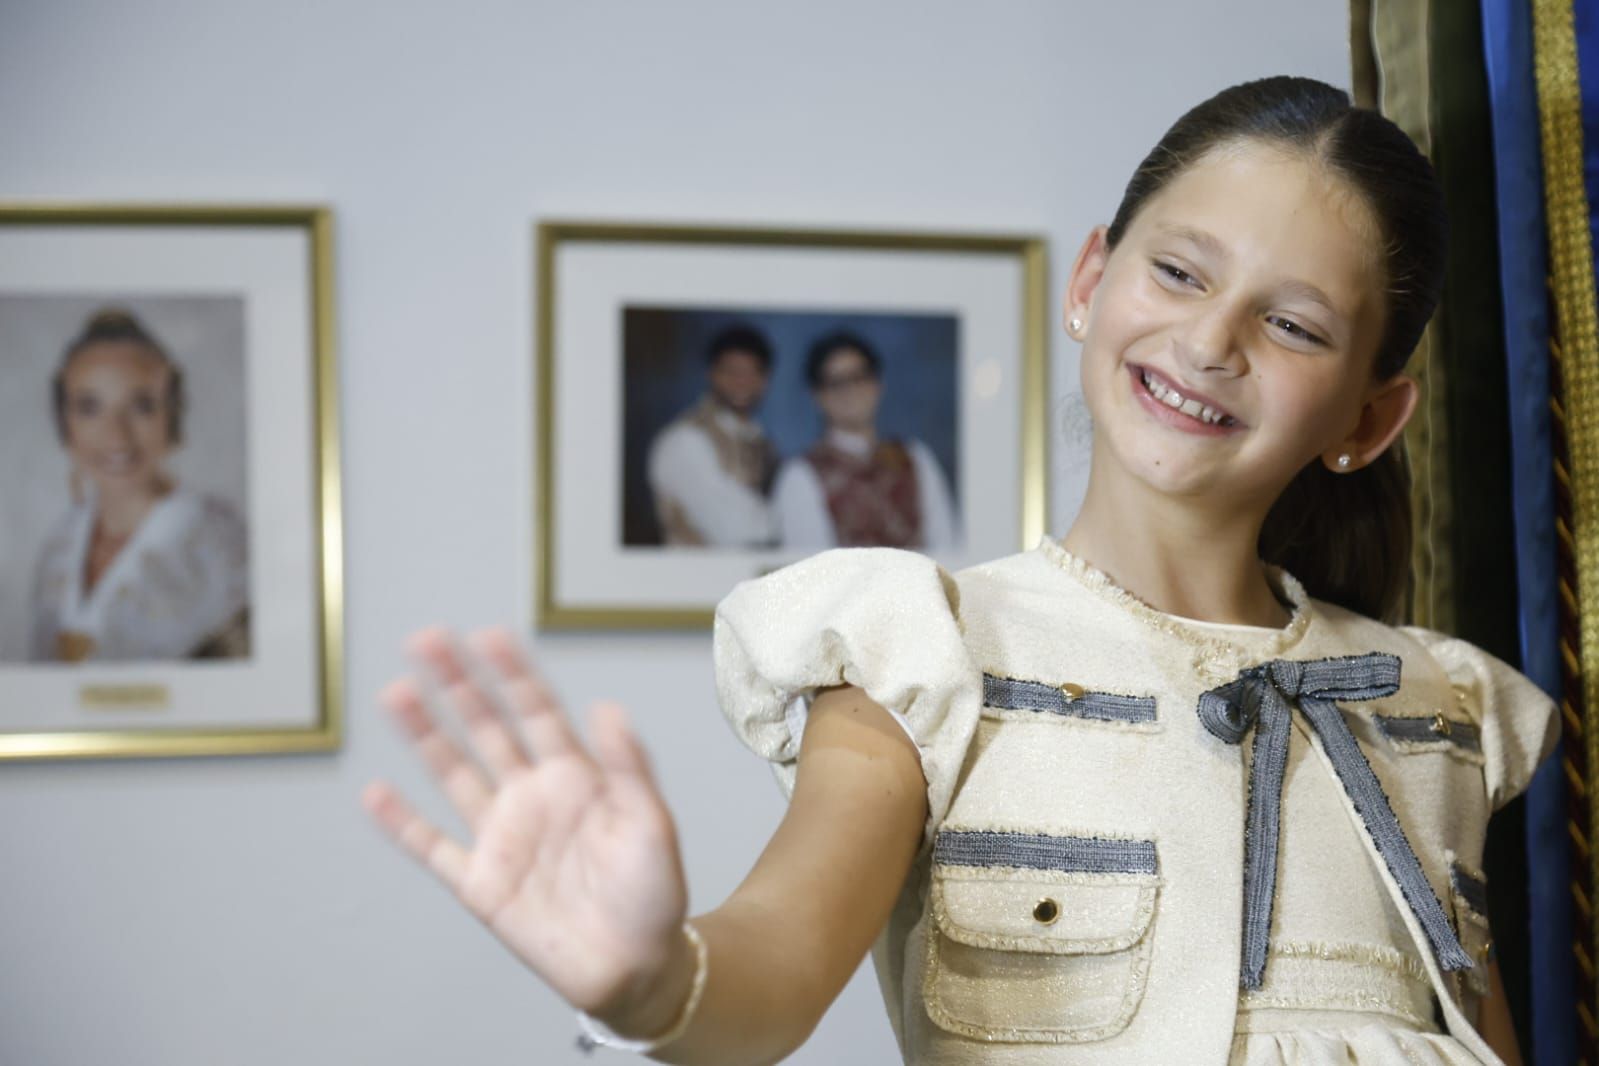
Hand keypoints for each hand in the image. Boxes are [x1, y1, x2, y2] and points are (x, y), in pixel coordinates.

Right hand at [363, 627, 689, 1021]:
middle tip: (427, 639)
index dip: (514, 673)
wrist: (635, 966)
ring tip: (397, 693)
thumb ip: (628, 768)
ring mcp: (502, 837)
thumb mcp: (651, 824)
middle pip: (487, 728)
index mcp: (576, 776)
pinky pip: (432, 847)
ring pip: (454, 774)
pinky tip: (375, 792)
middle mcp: (532, 797)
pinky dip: (402, 823)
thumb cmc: (654, 894)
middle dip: (459, 684)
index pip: (538, 711)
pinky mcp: (479, 883)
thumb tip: (607, 708)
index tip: (490, 635)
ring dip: (425, 735)